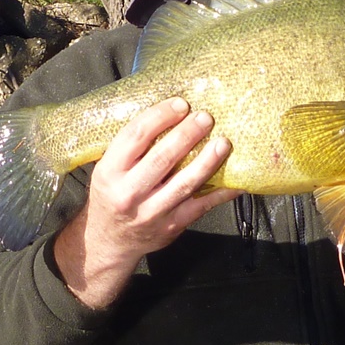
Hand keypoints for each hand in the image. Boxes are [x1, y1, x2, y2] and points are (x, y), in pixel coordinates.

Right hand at [54, 97, 241, 308]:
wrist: (109, 241)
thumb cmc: (112, 196)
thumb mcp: (107, 170)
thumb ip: (131, 148)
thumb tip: (169, 115)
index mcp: (110, 171)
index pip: (136, 136)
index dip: (161, 116)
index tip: (181, 104)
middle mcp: (129, 192)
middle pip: (163, 157)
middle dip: (187, 134)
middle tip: (206, 117)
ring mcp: (152, 211)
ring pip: (185, 183)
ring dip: (208, 161)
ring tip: (223, 143)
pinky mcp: (172, 226)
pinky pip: (201, 206)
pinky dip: (221, 193)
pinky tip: (236, 181)